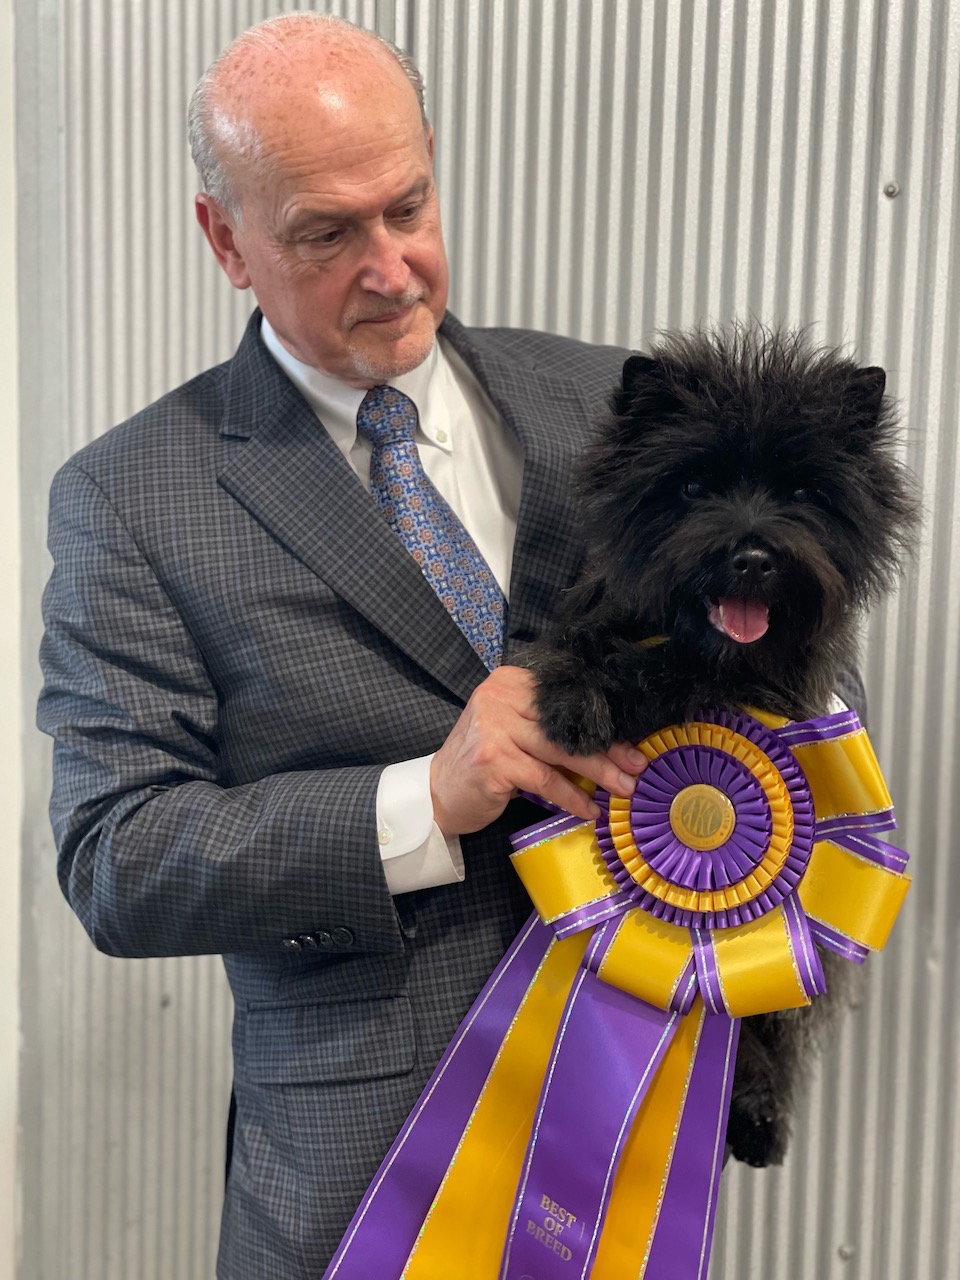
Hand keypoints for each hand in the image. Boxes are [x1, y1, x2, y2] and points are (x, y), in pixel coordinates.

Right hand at [429, 665, 646, 836]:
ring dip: (598, 773)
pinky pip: (546, 780)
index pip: (567, 698)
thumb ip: (549, 726)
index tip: (634, 743)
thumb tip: (611, 740)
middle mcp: (500, 696)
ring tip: (624, 789)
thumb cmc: (486, 761)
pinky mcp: (494, 760)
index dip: (604, 721)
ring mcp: (495, 727)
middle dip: (608, 748)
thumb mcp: (514, 731)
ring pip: (561, 750)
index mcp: (511, 681)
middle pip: (567, 723)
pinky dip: (571, 797)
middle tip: (637, 767)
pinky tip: (589, 809)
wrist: (439, 791)